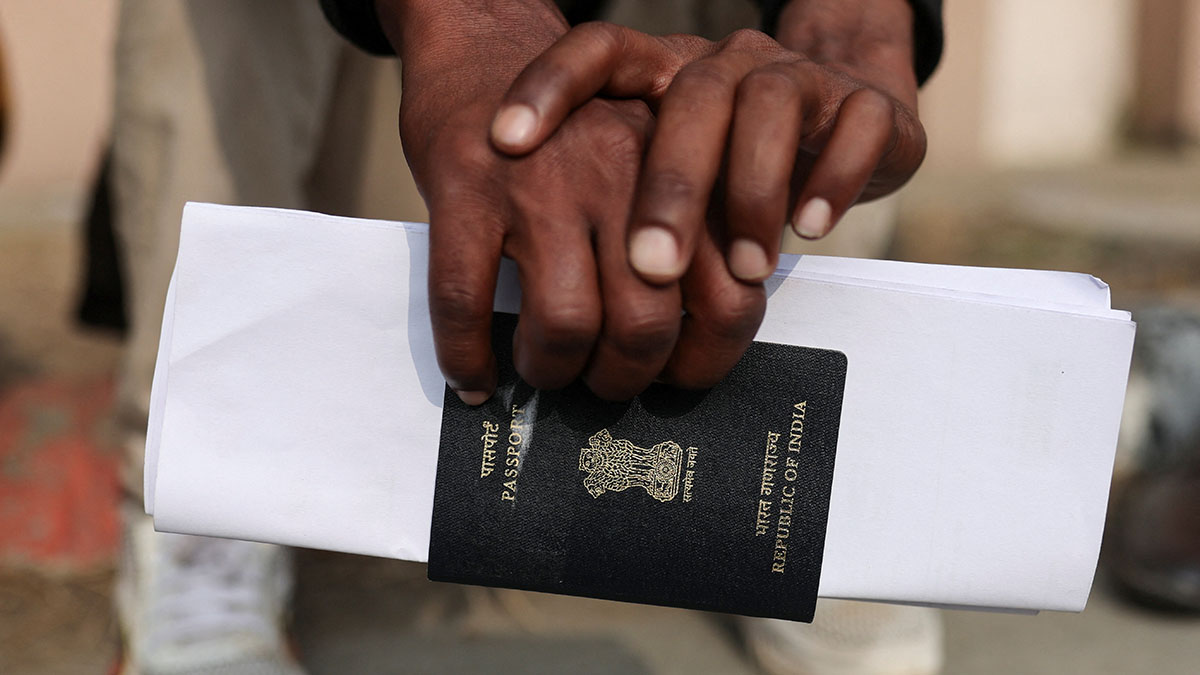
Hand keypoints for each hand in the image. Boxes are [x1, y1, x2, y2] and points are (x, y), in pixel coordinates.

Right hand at [377, 0, 681, 401]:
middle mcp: (620, 178)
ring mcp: (539, 185)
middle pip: (645, 323)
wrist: (483, 42)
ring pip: (564, 324)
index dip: (706, 360)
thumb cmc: (572, 126)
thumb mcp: (649, 162)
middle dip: (623, 378)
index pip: (727, 295)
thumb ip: (680, 234)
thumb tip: (684, 348)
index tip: (677, 379)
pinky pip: (466, 302)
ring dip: (552, 371)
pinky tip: (474, 375)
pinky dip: (467, 356)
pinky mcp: (465, 190)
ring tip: (544, 370)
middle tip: (603, 383)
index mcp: (680, 178)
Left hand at [490, 0, 924, 285]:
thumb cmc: (732, 165)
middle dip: (672, 186)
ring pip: (772, 109)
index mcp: (664, 74)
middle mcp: (727, 66)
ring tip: (742, 268)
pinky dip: (833, 178)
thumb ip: (613, 206)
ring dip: (754, 194)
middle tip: (649, 266)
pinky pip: (856, 128)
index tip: (503, 140)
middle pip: (693, 100)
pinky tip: (811, 227)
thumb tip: (540, 296)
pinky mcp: (865, 106)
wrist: (846, 122)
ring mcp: (798, 78)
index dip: (549, 87)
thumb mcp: (664, 176)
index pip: (598, 52)